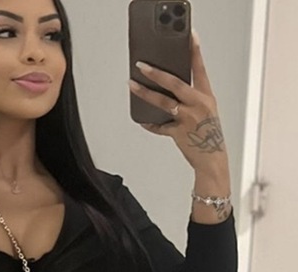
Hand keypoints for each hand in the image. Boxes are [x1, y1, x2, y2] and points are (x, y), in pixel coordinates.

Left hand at [129, 32, 228, 176]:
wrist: (212, 159)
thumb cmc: (208, 135)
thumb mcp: (206, 112)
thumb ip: (191, 99)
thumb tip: (169, 90)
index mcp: (206, 97)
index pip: (200, 69)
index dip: (195, 52)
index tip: (189, 38)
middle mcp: (198, 104)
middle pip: (175, 83)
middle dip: (156, 73)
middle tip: (142, 66)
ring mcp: (187, 118)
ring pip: (162, 102)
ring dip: (144, 93)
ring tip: (132, 86)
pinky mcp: (178, 132)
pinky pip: (158, 126)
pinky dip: (149, 123)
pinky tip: (141, 119)